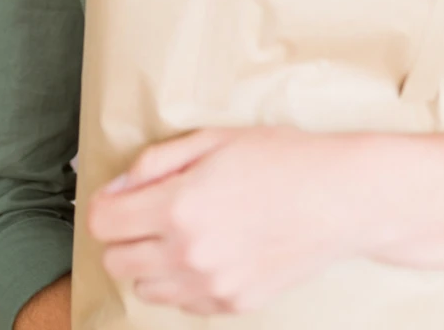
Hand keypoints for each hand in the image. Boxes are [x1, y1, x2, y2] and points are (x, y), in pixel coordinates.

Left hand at [87, 126, 369, 314]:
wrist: (341, 198)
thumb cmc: (283, 159)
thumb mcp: (214, 140)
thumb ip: (157, 161)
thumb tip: (120, 184)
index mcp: (179, 206)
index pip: (103, 222)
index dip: (105, 203)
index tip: (120, 195)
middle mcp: (189, 253)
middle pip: (114, 260)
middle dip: (123, 233)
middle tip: (150, 210)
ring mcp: (211, 286)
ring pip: (143, 287)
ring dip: (150, 261)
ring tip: (182, 231)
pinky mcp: (232, 304)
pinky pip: (181, 303)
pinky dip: (182, 281)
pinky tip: (208, 250)